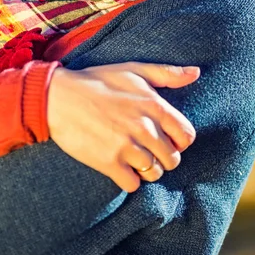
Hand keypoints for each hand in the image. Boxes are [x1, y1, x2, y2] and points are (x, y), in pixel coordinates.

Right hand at [47, 62, 199, 192]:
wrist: (58, 97)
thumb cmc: (98, 81)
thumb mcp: (133, 70)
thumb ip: (167, 73)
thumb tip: (196, 72)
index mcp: (154, 105)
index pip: (187, 136)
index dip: (178, 140)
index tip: (164, 137)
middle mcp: (144, 127)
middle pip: (172, 158)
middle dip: (162, 155)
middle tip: (145, 147)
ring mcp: (127, 147)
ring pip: (155, 173)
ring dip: (146, 168)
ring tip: (131, 156)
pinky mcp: (109, 163)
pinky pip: (133, 184)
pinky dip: (128, 179)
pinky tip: (118, 164)